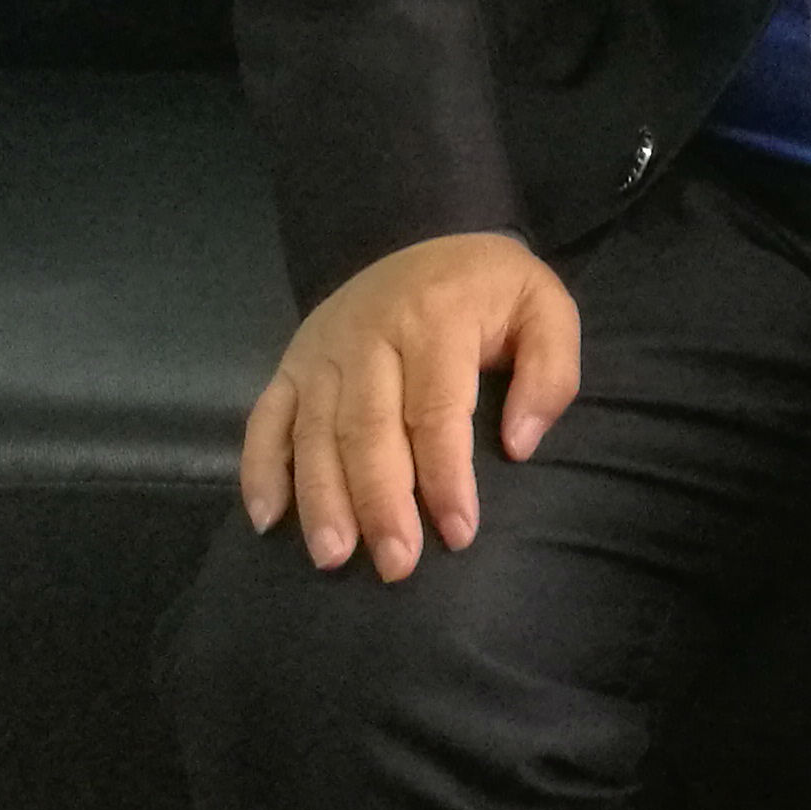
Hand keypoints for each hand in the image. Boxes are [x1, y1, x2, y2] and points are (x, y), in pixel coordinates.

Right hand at [240, 229, 581, 579]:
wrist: (429, 243)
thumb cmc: (492, 292)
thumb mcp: (546, 308)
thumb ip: (550, 371)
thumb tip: (519, 445)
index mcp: (435, 315)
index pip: (436, 408)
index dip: (446, 476)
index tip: (459, 534)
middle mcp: (368, 332)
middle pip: (368, 428)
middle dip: (381, 503)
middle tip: (397, 566)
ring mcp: (322, 349)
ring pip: (314, 431)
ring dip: (321, 499)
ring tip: (335, 557)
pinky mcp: (291, 363)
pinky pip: (264, 418)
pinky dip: (260, 469)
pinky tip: (267, 520)